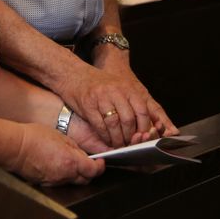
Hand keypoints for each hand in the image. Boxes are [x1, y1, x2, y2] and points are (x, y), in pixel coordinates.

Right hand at [9, 123, 104, 184]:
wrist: (16, 147)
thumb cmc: (34, 137)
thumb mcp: (60, 136)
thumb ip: (75, 148)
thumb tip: (83, 155)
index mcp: (71, 161)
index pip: (94, 170)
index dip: (100, 166)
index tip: (100, 161)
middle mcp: (65, 174)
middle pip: (85, 179)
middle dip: (89, 172)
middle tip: (88, 162)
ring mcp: (55, 181)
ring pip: (73, 181)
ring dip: (75, 174)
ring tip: (69, 161)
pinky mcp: (46, 184)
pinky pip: (60, 182)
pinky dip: (63, 176)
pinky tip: (57, 166)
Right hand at [60, 48, 176, 147]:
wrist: (73, 74)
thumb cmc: (98, 84)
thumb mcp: (119, 87)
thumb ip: (132, 102)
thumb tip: (146, 124)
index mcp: (126, 88)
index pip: (142, 111)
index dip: (144, 127)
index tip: (142, 137)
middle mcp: (115, 91)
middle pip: (129, 120)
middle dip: (130, 136)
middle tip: (129, 144)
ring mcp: (101, 98)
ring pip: (114, 124)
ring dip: (117, 139)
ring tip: (118, 145)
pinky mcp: (88, 105)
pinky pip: (100, 125)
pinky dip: (105, 136)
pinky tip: (106, 139)